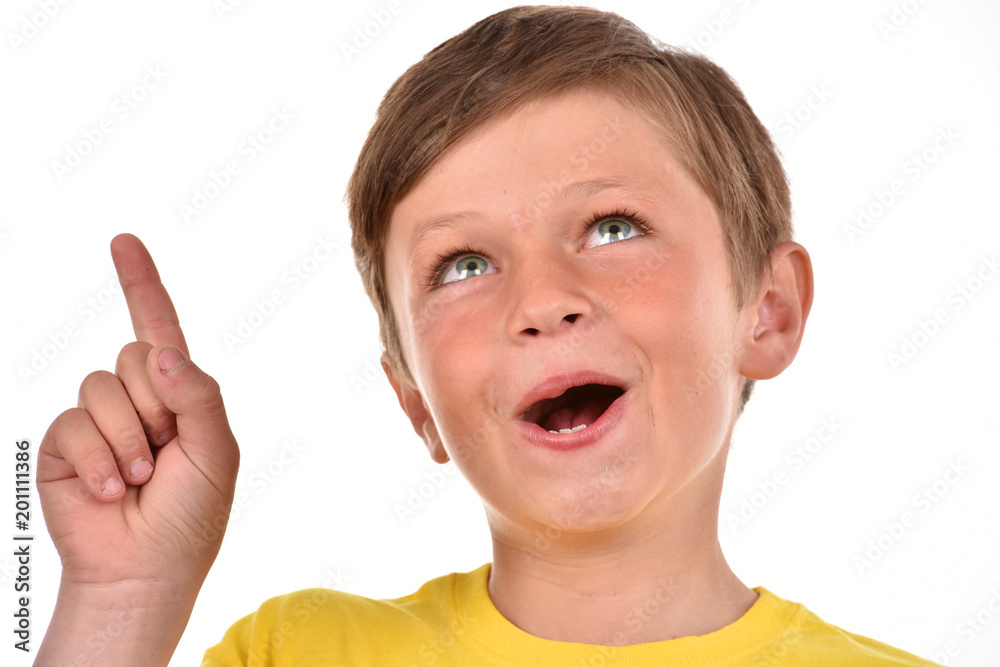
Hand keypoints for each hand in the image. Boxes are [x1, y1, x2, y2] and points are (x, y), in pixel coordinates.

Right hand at [36, 234, 239, 663]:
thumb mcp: (217, 451)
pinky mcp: (63, 443)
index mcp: (178, 394)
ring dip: (127, 439)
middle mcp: (136, 398)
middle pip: (133, 356)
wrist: (146, 569)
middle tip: (163, 456)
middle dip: (154, 407)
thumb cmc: (192, 514)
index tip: (124, 241)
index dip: (142, 284)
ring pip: (102, 387)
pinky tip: (108, 489)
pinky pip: (73, 422)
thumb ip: (198, 395)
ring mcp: (98, 419)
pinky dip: (96, 458)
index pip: (159, 328)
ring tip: (139, 478)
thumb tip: (158, 352)